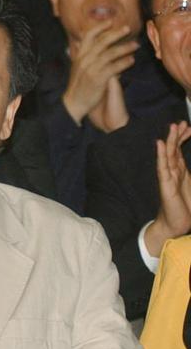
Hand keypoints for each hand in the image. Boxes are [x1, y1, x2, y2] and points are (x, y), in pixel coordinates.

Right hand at [61, 21, 137, 127]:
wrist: (74, 102)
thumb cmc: (78, 84)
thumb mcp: (77, 67)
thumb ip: (82, 54)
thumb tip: (83, 42)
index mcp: (79, 56)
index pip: (88, 36)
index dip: (99, 28)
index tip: (110, 21)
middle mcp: (84, 60)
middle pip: (101, 42)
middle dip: (115, 34)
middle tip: (127, 28)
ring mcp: (91, 69)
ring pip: (110, 54)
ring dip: (124, 48)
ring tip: (135, 45)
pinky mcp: (98, 79)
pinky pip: (114, 67)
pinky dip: (124, 63)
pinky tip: (131, 60)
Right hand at [145, 122, 190, 256]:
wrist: (175, 225)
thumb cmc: (185, 210)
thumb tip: (190, 168)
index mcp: (181, 173)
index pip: (180, 152)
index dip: (183, 139)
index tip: (188, 127)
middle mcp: (174, 172)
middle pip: (175, 150)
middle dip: (178, 136)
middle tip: (182, 122)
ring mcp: (168, 177)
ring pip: (169, 155)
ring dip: (171, 140)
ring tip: (173, 127)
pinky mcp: (166, 184)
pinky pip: (163, 167)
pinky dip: (161, 155)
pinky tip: (160, 144)